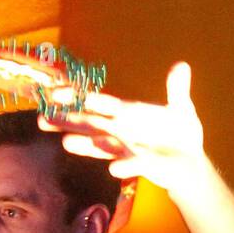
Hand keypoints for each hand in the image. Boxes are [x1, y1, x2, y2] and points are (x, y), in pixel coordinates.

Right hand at [37, 62, 206, 195]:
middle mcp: (122, 132)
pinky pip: (131, 164)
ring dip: (86, 145)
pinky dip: (124, 165)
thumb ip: (176, 88)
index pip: (98, 102)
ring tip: (66, 142)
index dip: (77, 96)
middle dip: (69, 121)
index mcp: (127, 113)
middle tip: (42, 118)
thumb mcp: (180, 108)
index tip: (53, 92)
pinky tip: (114, 168)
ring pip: (103, 146)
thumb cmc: (178, 134)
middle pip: (91, 124)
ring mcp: (129, 149)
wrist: (191, 162)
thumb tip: (181, 65)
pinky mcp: (143, 165)